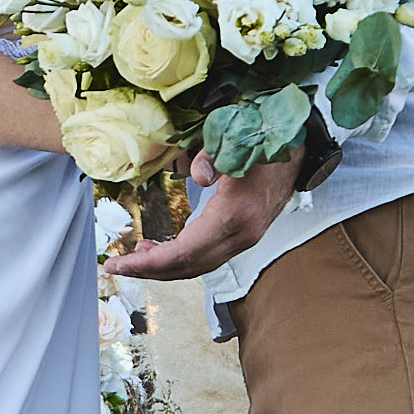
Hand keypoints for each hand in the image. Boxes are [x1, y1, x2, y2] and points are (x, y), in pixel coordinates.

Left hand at [115, 148, 301, 280]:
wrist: (297, 152)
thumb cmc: (263, 144)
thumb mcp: (236, 141)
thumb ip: (213, 156)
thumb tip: (197, 173)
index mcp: (235, 215)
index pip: (184, 252)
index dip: (149, 263)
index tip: (118, 264)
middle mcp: (241, 236)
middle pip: (188, 267)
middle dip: (149, 271)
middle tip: (116, 267)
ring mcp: (244, 239)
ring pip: (197, 266)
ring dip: (163, 267)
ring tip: (134, 258)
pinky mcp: (243, 237)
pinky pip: (206, 257)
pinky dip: (180, 259)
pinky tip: (160, 249)